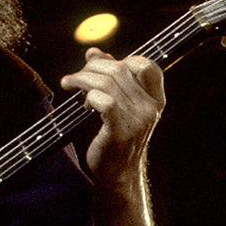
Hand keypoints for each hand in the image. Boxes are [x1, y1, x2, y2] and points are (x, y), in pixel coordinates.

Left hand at [60, 48, 163, 182]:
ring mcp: (137, 120)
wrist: (118, 173)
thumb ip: (110, 77)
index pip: (147, 66)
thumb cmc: (116, 136)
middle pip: (119, 69)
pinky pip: (102, 100)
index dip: (122, 60)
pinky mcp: (121, 130)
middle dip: (92, 68)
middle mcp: (150, 108)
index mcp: (155, 100)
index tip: (103, 68)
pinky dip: (88, 96)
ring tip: (71, 85)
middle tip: (77, 76)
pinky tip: (82, 104)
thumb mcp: (118, 104)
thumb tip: (93, 52)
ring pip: (106, 83)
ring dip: (82, 79)